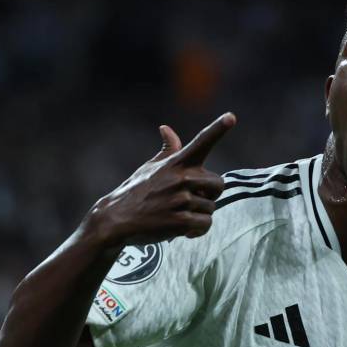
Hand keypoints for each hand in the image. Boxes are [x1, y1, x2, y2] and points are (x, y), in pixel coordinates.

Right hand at [85, 112, 236, 246]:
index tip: (231, 116)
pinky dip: (197, 230)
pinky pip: (205, 224)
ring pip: (211, 208)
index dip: (218, 128)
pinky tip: (184, 230)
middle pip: (218, 184)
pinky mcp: (179, 221)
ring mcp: (180, 200)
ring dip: (199, 215)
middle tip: (191, 201)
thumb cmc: (135, 192)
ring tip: (180, 215)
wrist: (115, 220)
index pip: (201, 142)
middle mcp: (180, 178)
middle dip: (210, 194)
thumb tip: (166, 128)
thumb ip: (168, 151)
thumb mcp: (149, 168)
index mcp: (175, 163)